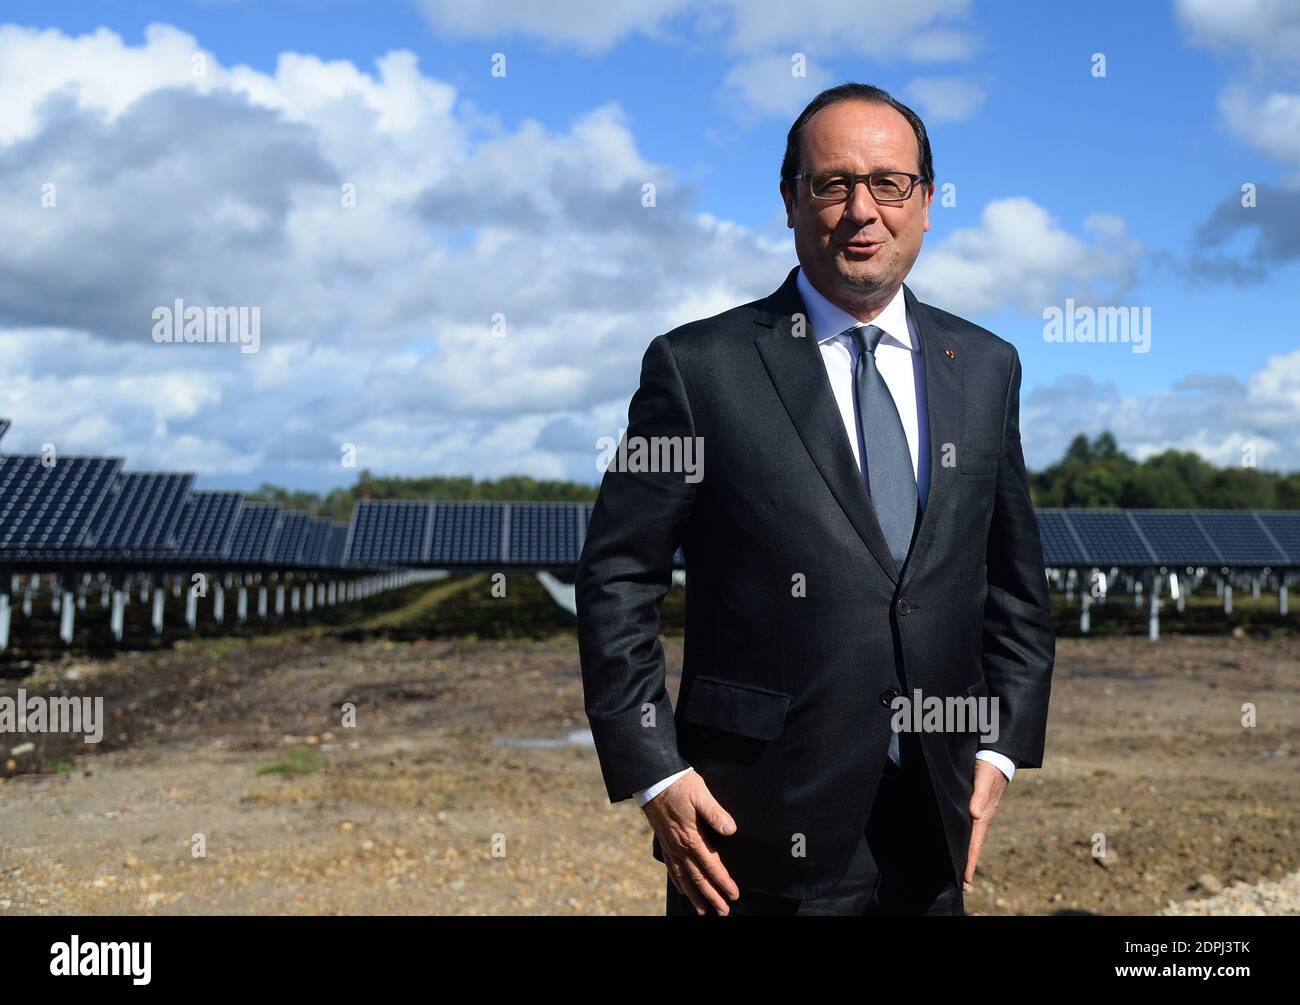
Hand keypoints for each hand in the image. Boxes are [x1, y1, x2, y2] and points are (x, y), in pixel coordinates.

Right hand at [641, 771, 739, 914]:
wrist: (652, 780)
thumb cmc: (678, 784)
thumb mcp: (700, 794)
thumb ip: (716, 813)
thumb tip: (731, 830)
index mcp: (692, 837)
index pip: (712, 866)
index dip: (724, 881)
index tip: (734, 894)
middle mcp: (680, 847)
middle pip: (698, 878)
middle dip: (712, 896)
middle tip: (723, 911)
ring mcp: (670, 846)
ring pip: (683, 878)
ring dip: (695, 896)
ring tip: (702, 911)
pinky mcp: (664, 842)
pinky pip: (671, 869)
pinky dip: (678, 883)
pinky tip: (683, 889)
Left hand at [962, 758, 1008, 892]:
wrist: (998, 756)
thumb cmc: (989, 767)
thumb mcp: (984, 778)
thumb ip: (980, 795)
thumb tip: (974, 814)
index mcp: (983, 813)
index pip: (975, 842)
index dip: (970, 861)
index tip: (966, 879)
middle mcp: (983, 816)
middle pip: (975, 845)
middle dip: (969, 864)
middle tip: (963, 884)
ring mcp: (982, 812)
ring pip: (974, 837)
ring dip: (968, 853)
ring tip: (962, 870)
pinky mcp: (979, 806)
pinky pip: (973, 828)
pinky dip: (968, 839)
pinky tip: (962, 842)